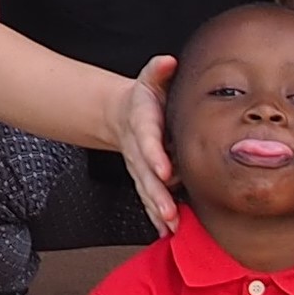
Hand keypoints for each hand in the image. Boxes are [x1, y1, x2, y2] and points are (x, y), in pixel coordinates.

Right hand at [116, 55, 180, 232]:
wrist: (123, 116)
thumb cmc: (146, 98)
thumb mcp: (150, 79)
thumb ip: (158, 70)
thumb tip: (168, 62)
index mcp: (143, 126)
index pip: (148, 143)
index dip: (155, 157)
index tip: (165, 172)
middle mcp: (140, 151)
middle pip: (147, 176)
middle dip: (157, 196)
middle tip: (169, 213)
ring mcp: (141, 168)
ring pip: (148, 192)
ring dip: (158, 211)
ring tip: (171, 227)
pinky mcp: (145, 179)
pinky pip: (150, 199)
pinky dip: (157, 216)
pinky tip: (167, 232)